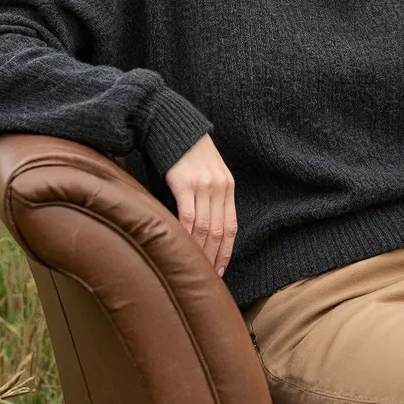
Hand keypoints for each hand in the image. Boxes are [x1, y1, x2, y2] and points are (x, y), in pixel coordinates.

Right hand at [165, 133, 236, 277]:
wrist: (172, 125)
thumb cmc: (187, 152)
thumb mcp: (208, 172)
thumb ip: (210, 196)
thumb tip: (204, 227)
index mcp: (228, 187)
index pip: (231, 227)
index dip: (226, 252)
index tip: (220, 271)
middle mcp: (220, 187)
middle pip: (219, 231)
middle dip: (213, 257)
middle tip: (206, 278)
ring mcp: (204, 186)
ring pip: (205, 228)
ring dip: (199, 251)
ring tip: (193, 269)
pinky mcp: (185, 183)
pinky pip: (188, 216)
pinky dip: (186, 235)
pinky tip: (181, 248)